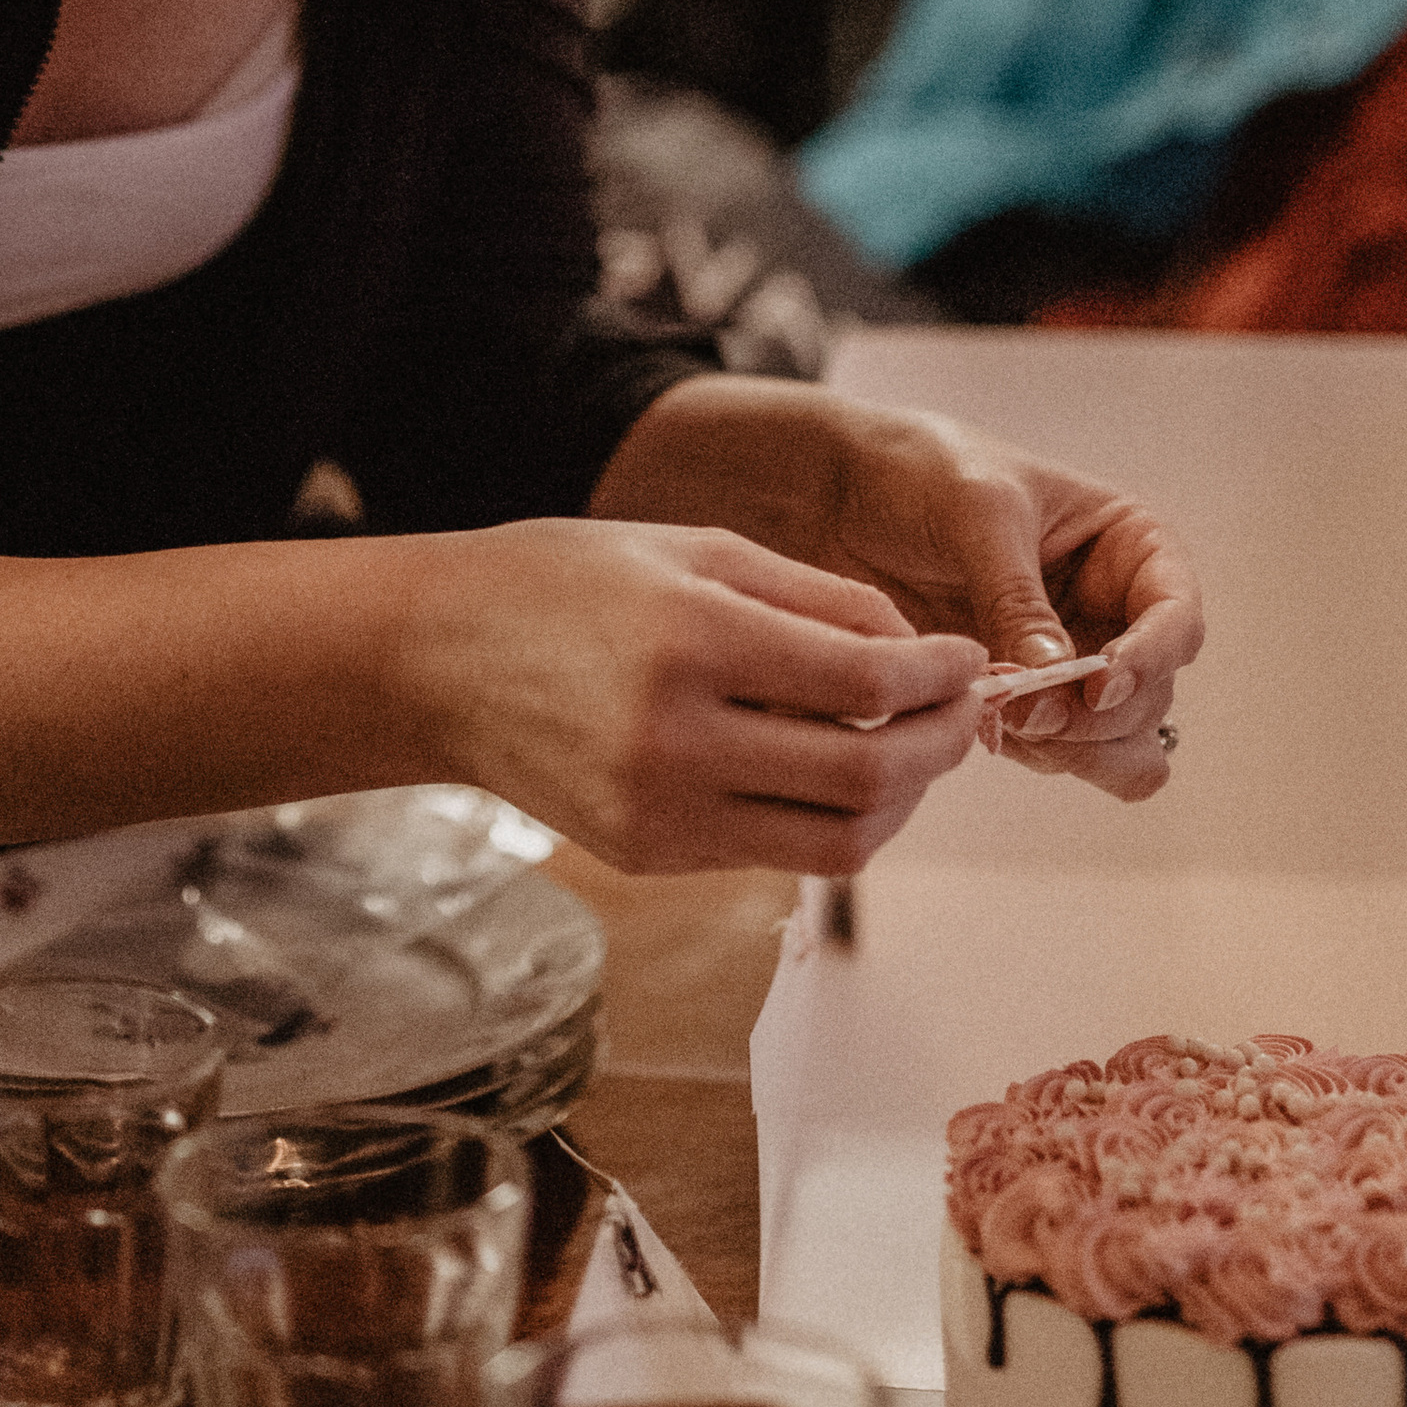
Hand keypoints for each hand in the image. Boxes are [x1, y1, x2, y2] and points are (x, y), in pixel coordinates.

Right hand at [396, 513, 996, 878]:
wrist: (437, 659)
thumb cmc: (568, 582)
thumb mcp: (695, 550)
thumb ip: (817, 596)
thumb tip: (917, 649)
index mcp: (692, 641)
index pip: (866, 684)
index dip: (941, 676)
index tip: (969, 659)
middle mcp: (677, 740)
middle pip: (868, 778)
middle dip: (941, 746)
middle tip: (962, 709)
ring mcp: (660, 812)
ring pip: (836, 842)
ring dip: (901, 801)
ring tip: (913, 750)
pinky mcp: (648, 855)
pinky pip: (775, 851)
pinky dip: (828, 818)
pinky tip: (836, 768)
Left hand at [591, 375, 1201, 803]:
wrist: (837, 497)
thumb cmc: (920, 473)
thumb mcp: (977, 513)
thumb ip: (1018, 596)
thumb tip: (1058, 680)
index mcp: (1130, 546)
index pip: (1177, 619)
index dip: (1151, 660)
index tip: (1099, 684)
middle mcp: (1116, 613)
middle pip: (1153, 699)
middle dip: (1098, 717)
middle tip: (1031, 714)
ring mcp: (1073, 666)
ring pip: (1120, 746)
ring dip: (1073, 749)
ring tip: (1004, 721)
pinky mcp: (1026, 703)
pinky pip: (1060, 755)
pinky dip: (1030, 752)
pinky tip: (976, 720)